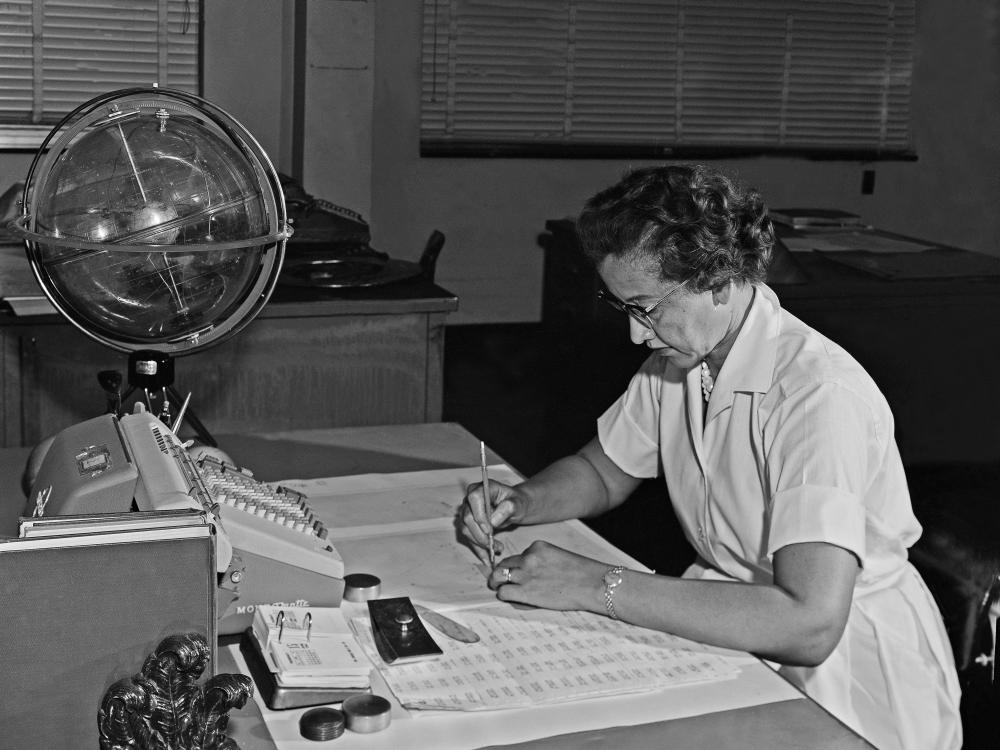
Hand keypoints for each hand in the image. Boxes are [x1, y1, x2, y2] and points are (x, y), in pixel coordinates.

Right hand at [460, 478, 523, 561]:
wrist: (514, 507)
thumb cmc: (516, 502)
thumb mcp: (518, 503)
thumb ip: (508, 508)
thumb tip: (493, 521)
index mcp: (481, 488)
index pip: (474, 499)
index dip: (480, 516)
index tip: (490, 530)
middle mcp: (470, 499)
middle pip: (468, 518)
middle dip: (481, 535)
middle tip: (496, 546)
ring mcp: (467, 511)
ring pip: (466, 531)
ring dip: (481, 544)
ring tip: (498, 549)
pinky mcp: (468, 524)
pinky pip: (469, 538)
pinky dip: (478, 549)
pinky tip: (487, 557)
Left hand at [488, 540, 606, 612]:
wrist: (593, 585)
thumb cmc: (581, 574)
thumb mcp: (558, 557)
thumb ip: (540, 561)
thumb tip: (527, 573)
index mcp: (537, 547)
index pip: (516, 556)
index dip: (515, 567)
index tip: (518, 574)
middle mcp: (528, 557)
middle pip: (503, 564)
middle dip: (501, 573)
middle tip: (502, 582)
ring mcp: (525, 574)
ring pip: (497, 577)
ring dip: (498, 584)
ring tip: (502, 590)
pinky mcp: (525, 591)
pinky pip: (503, 592)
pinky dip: (505, 596)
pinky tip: (513, 599)